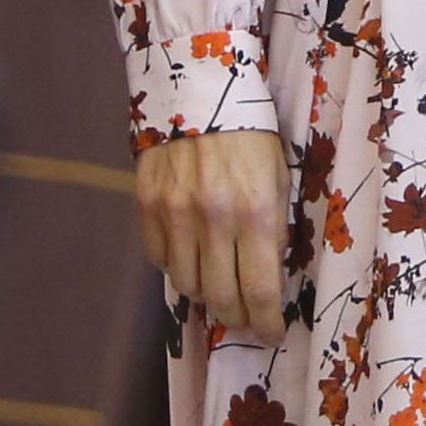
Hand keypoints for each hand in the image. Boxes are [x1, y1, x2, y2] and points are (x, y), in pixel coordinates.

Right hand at [136, 128, 289, 339]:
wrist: (200, 91)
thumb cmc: (252, 136)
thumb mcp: (278, 178)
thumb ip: (274, 227)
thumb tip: (269, 273)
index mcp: (255, 211)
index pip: (260, 289)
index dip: (266, 322)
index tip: (272, 334)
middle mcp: (213, 219)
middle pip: (220, 297)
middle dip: (237, 317)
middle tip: (247, 320)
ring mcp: (174, 214)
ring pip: (186, 285)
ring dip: (206, 295)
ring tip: (220, 288)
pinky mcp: (146, 206)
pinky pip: (159, 259)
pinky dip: (176, 267)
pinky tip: (192, 257)